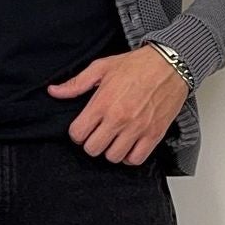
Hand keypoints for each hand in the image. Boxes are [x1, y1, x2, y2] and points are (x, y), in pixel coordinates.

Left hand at [45, 44, 188, 164]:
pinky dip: (130, 156)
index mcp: (102, 102)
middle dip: (92, 142)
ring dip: (111, 150)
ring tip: (114, 138)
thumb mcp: (102, 67)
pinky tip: (129, 144)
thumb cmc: (138, 65)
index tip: (83, 127)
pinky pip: (136, 159)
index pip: (78, 133)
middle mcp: (119, 118)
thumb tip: (54, 91)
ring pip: (113, 157)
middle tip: (98, 133)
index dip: (77, 132)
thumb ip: (76, 83)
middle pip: (93, 149)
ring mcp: (137, 128)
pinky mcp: (154, 134)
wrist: (171, 65)